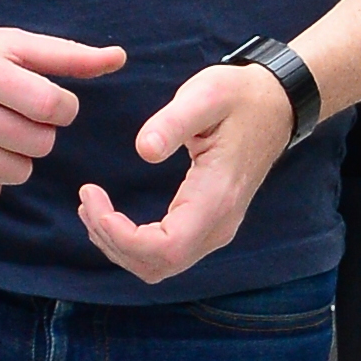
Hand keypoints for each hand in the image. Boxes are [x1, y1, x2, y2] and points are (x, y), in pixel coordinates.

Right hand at [0, 22, 125, 205]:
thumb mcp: (3, 40)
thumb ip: (64, 54)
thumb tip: (119, 58)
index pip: (53, 106)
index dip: (62, 106)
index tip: (47, 99)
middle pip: (40, 143)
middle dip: (40, 130)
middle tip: (14, 112)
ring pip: (18, 173)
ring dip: (18, 155)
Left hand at [78, 61, 292, 282]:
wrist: (274, 105)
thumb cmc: (239, 97)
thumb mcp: (206, 95)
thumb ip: (174, 122)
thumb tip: (144, 150)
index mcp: (216, 197)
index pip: (165, 248)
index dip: (121, 236)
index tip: (92, 197)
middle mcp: (218, 225)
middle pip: (158, 265)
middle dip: (113, 240)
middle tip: (86, 199)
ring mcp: (215, 229)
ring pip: (160, 265)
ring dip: (119, 245)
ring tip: (92, 206)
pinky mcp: (209, 224)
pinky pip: (167, 253)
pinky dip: (133, 243)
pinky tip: (112, 216)